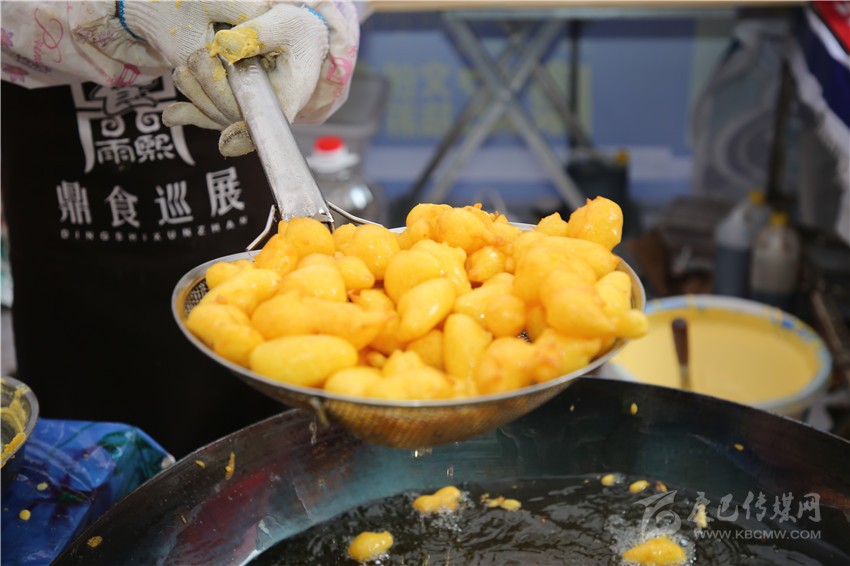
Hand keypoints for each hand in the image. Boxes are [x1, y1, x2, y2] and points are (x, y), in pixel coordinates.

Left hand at [120, 1, 359, 155]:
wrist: (301, 41)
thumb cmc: (298, 34)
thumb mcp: (285, 25)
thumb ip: (257, 33)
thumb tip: (224, 44)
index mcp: (286, 97)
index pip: (267, 126)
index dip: (245, 137)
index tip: (226, 144)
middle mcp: (267, 113)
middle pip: (233, 116)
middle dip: (210, 88)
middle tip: (200, 57)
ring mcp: (247, 113)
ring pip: (216, 117)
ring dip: (194, 94)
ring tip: (184, 71)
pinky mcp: (233, 108)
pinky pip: (208, 118)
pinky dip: (187, 115)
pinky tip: (171, 115)